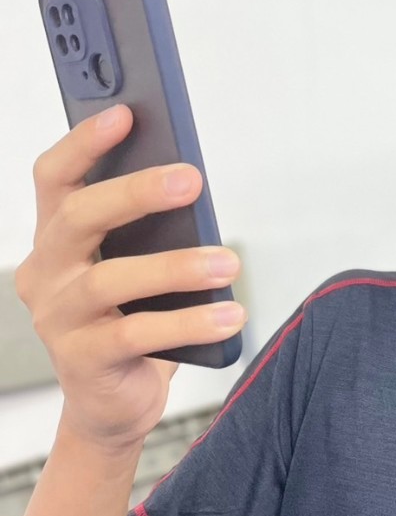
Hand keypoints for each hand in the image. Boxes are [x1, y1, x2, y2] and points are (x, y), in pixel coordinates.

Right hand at [15, 107, 245, 451]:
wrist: (114, 401)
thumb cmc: (130, 316)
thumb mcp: (136, 262)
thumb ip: (149, 225)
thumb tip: (189, 180)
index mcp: (56, 236)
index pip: (54, 177)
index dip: (84, 142)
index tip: (125, 113)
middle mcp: (46, 272)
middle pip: (80, 216)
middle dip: (137, 191)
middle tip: (192, 179)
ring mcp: (58, 318)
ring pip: (112, 278)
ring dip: (177, 266)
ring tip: (228, 263)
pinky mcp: (82, 359)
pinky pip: (136, 334)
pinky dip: (189, 322)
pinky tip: (228, 315)